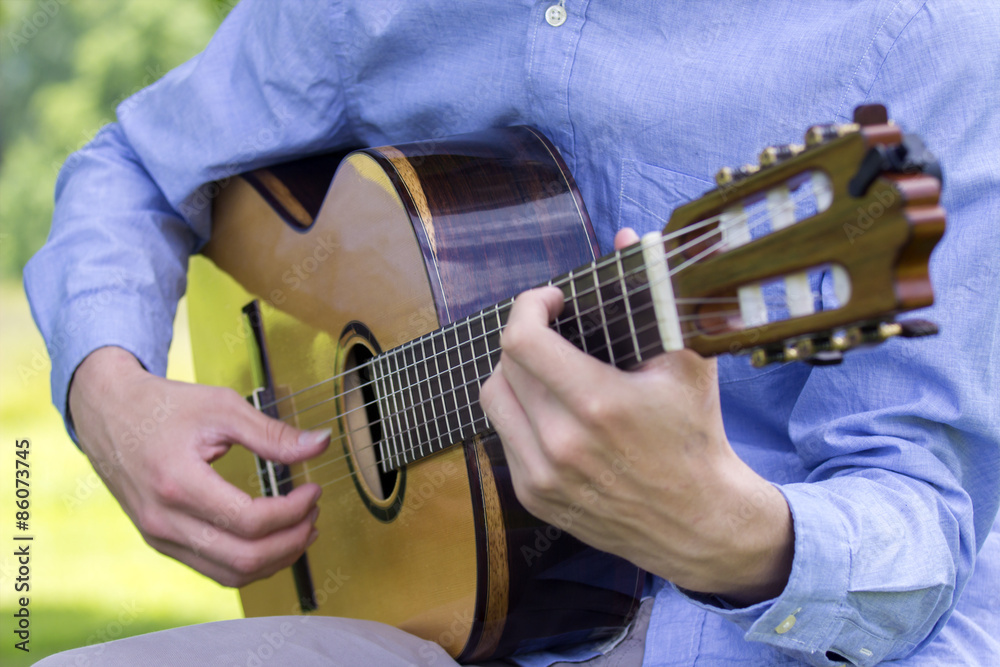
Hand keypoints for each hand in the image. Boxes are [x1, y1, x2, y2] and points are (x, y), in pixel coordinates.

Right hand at [68, 346, 329, 586]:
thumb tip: (320, 444)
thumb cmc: (164, 406)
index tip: (313, 489)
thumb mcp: (222, 407)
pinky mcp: (161, 542)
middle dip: (292, 540)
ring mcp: (159, 537)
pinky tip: (272, 539)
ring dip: (276, 558)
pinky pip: (214, 570)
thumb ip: (272, 433)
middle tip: (314, 512)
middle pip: (244, 558)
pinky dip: (250, 562)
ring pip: (231, 574)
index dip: (293, 511)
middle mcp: (164, 520)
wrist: (108, 413)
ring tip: (302, 528)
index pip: (249, 520)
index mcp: (177, 483)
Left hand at [480, 229, 792, 605]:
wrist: (698, 522)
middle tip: (555, 331)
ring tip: (548, 369)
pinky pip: (504, 435)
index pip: (522, 339)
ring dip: (514, 373)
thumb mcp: (686, 361)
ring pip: (494, 399)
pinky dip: (520, 413)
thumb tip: (629, 236)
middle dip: (527, 335)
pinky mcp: (535, 497)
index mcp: (598, 404)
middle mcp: (562, 443)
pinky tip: (552, 410)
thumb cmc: (695, 436)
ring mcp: (543, 475)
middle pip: (505, 363)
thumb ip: (654, 295)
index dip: (528, 305)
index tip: (552, 300)